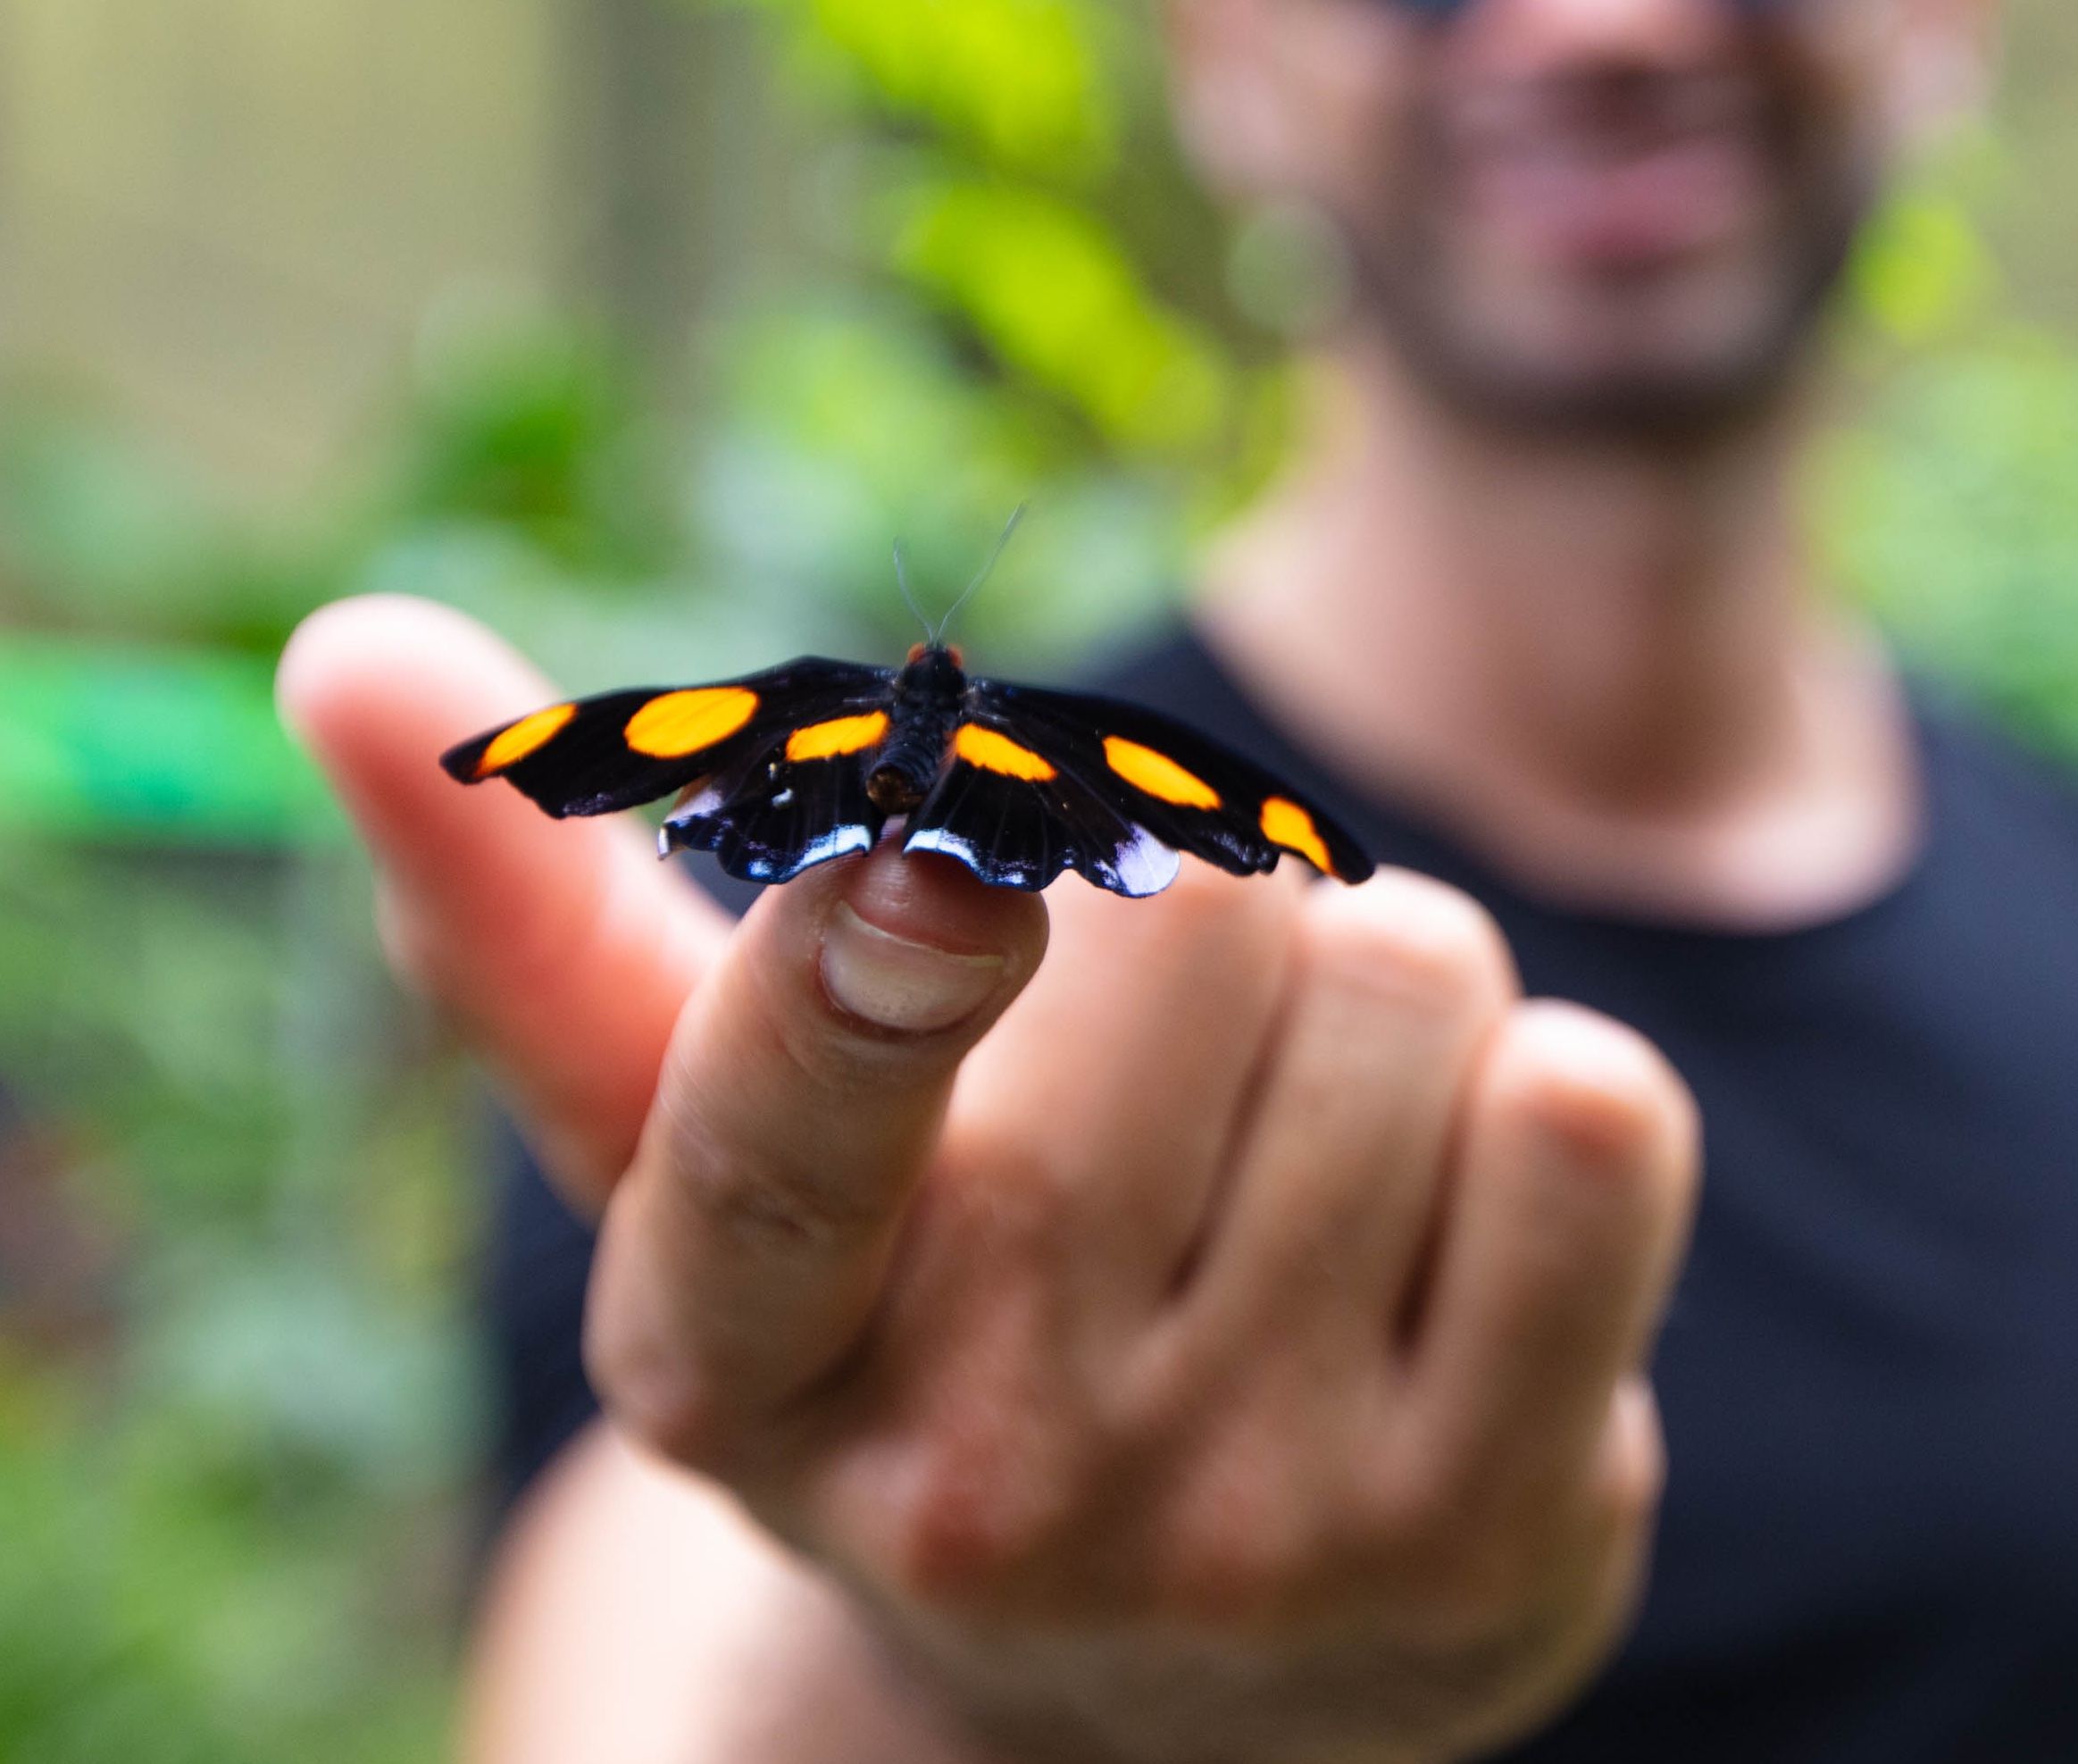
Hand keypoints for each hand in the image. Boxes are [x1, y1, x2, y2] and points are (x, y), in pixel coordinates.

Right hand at [282, 596, 1699, 1763]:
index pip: (782, 1141)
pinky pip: (1596, 1115)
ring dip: (1377, 996)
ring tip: (1295, 1156)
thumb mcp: (722, 1158)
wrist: (1188, 1651)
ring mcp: (1252, 1534)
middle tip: (1167, 1051)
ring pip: (1414, 976)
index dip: (867, 970)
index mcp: (745, 1356)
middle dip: (1206, 901)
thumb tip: (348, 652)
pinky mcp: (1491, 1537)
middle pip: (1203, 913)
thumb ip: (545, 921)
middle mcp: (987, 1477)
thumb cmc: (926, 1316)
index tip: (938, 859)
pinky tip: (1454, 1228)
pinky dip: (1542, 1100)